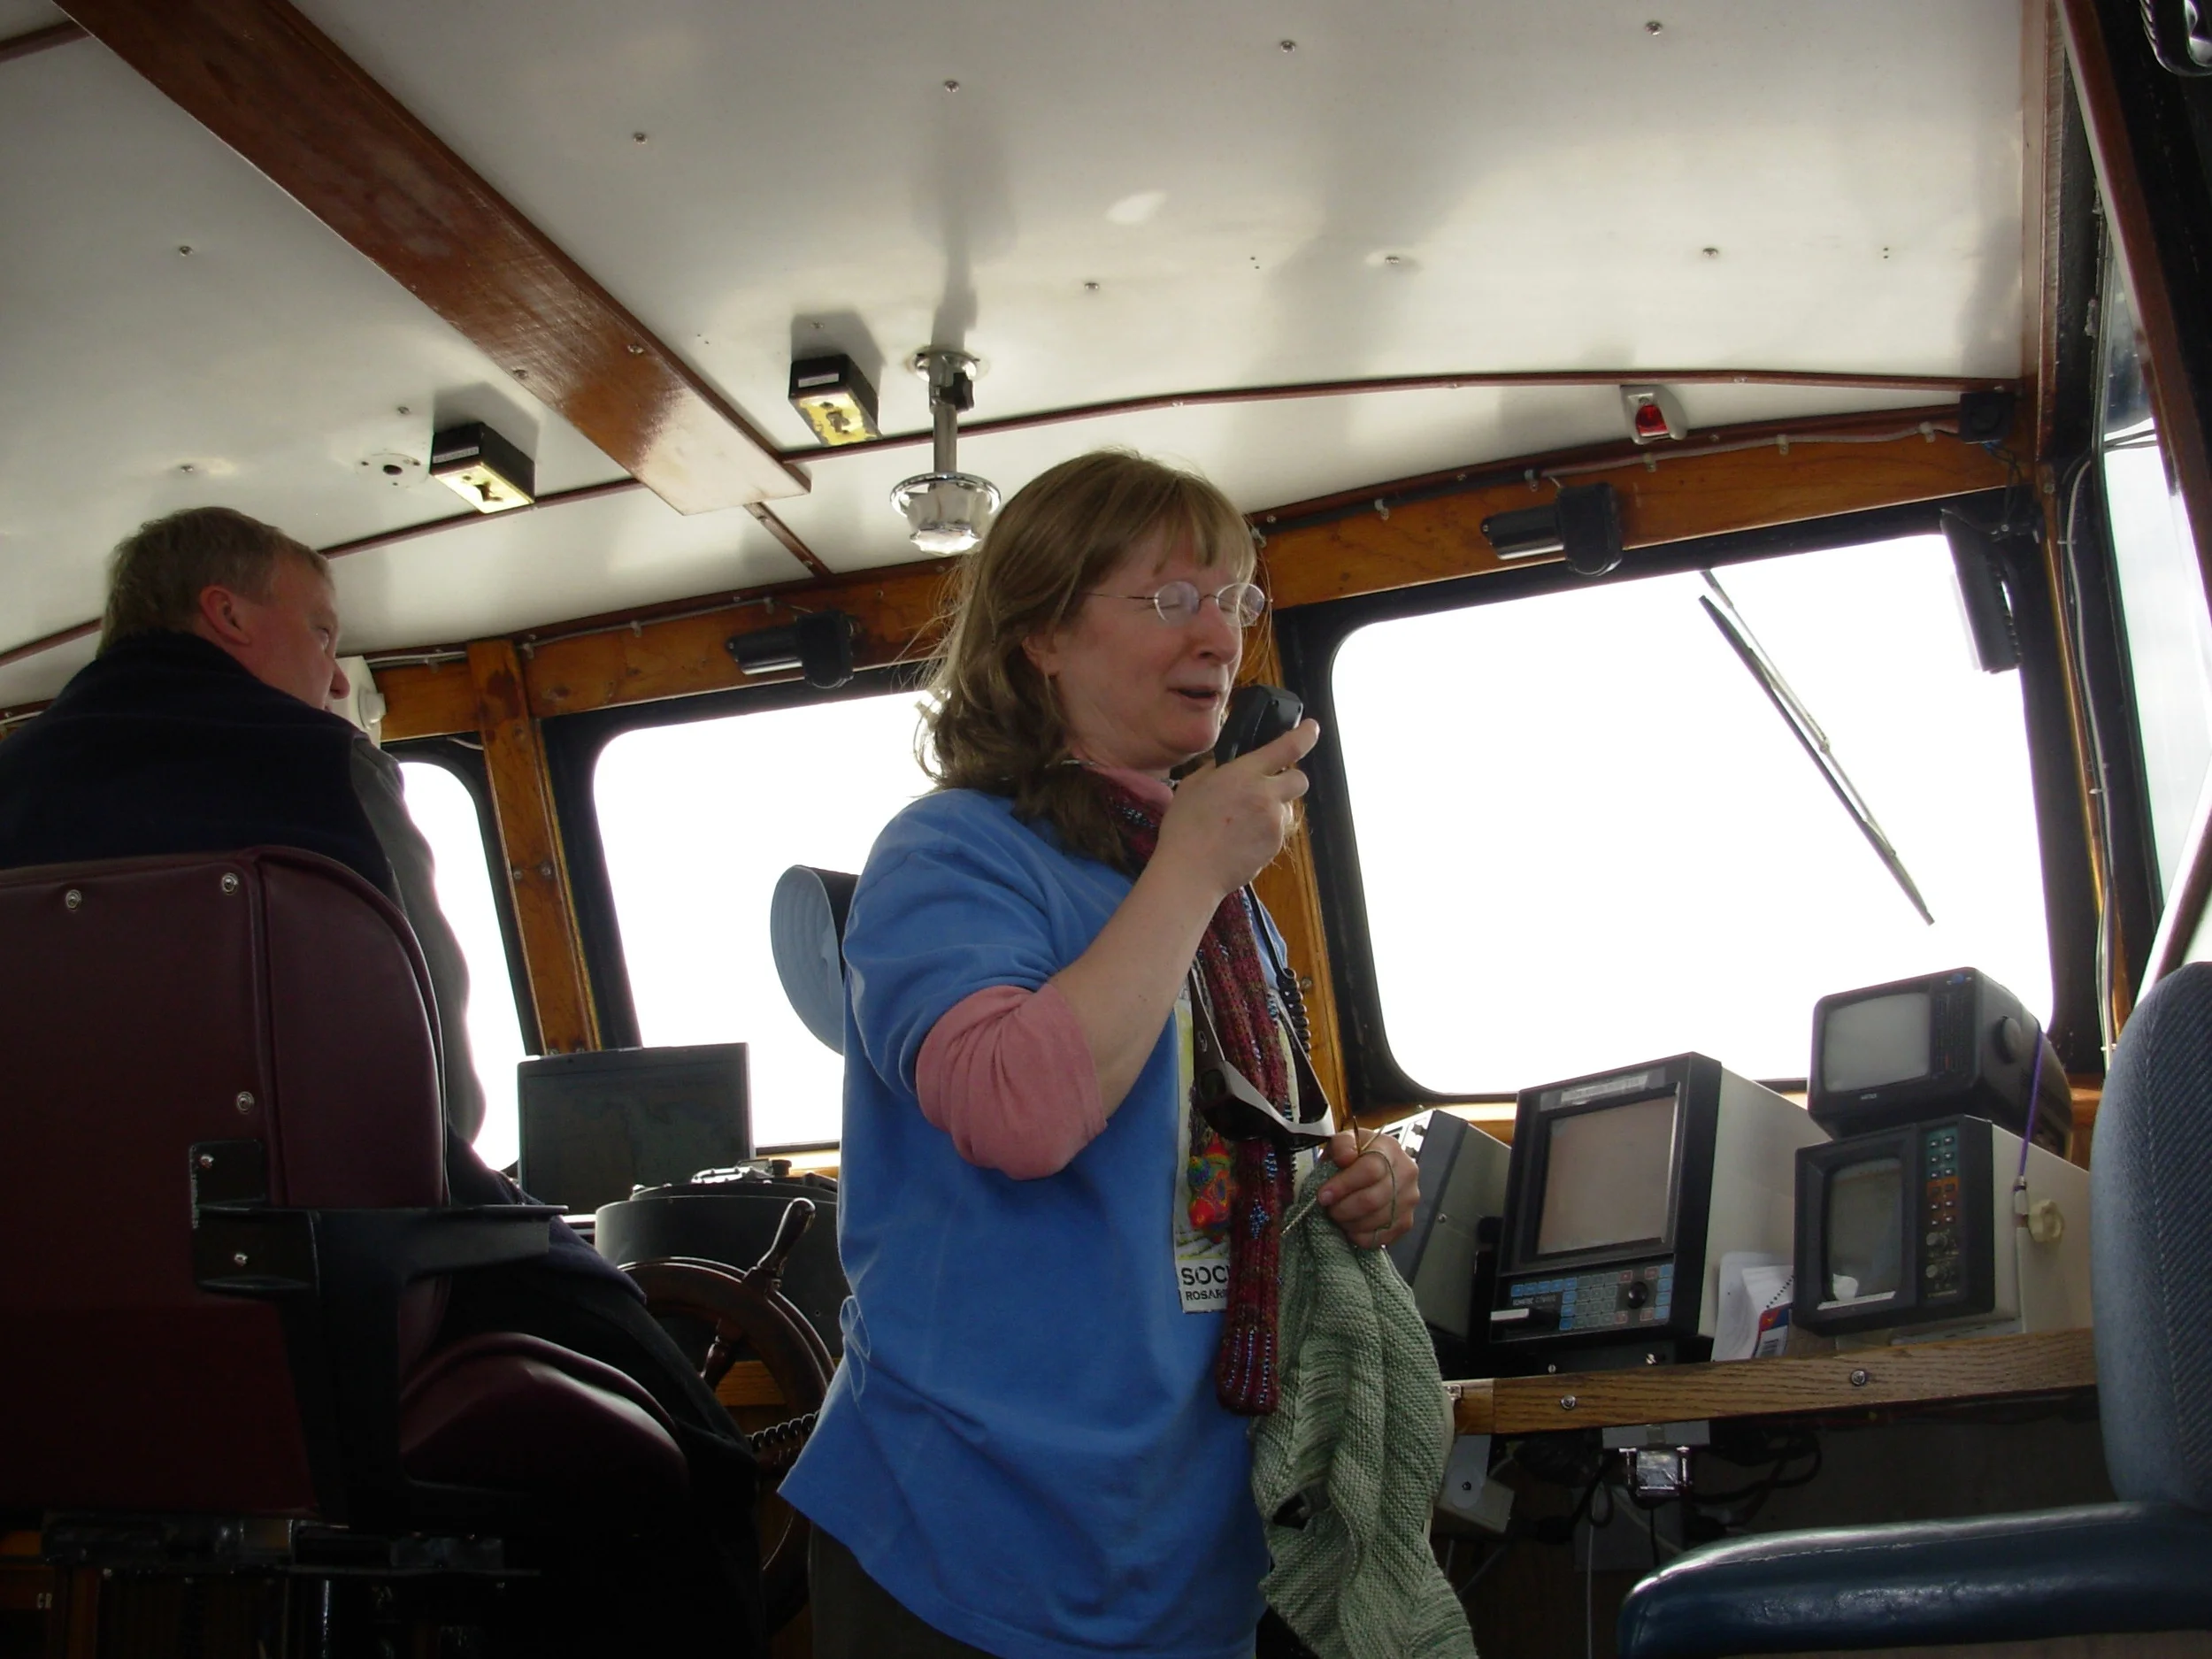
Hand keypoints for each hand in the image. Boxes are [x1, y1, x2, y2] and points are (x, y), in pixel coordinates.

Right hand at [1154, 719, 1319, 898]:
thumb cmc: (1185, 828)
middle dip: (1289, 780)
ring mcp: (1273, 822)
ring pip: (1286, 809)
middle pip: (1300, 779)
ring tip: (1242, 824)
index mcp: (1244, 773)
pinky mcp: (1275, 845)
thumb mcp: (1192, 784)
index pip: (1287, 747)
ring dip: (1272, 810)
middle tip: (1267, 788)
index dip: (1305, 735)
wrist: (1191, 871)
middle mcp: (1266, 795)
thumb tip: (1230, 764)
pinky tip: (1240, 841)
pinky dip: (1264, 834)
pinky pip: (1277, 832)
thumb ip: (1217, 769)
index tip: (1312, 728)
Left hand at [1318, 1128, 1418, 1250]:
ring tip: (1337, 1216)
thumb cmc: (1354, 1157)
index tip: (1324, 1195)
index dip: (1343, 1185)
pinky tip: (1350, 1226)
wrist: (1370, 1169)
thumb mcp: (1343, 1142)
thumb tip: (1346, 1157)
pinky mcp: (1406, 1222)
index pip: (1370, 1170)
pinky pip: (1380, 1237)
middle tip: (1328, 1208)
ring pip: (1376, 1221)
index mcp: (1390, 1149)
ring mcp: (1409, 1200)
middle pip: (1372, 1200)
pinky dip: (1359, 1236)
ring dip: (1349, 1223)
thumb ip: (1342, 1145)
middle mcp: (1406, 1174)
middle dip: (1343, 1208)